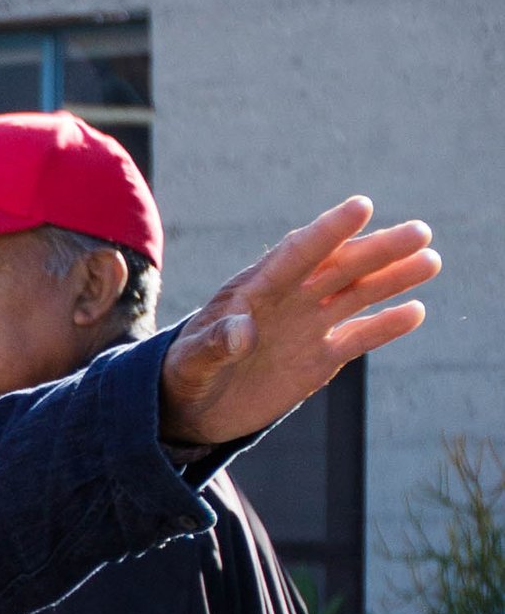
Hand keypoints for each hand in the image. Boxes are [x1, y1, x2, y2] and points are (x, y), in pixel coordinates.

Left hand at [159, 199, 438, 444]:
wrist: (190, 406)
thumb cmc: (182, 375)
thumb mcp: (190, 363)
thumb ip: (214, 345)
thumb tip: (242, 330)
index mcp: (255, 291)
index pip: (297, 254)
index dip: (329, 231)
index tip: (361, 206)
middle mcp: (289, 300)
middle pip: (339, 268)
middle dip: (378, 250)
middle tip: (420, 232)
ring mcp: (307, 326)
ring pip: (356, 294)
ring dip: (392, 278)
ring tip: (430, 260)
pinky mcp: (319, 357)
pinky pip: (357, 337)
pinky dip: (385, 327)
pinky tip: (415, 311)